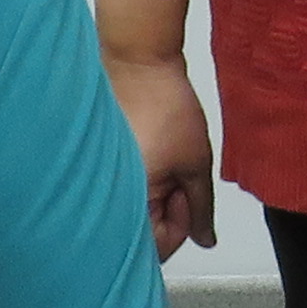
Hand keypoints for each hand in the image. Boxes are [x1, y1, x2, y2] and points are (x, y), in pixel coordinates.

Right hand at [106, 49, 216, 260]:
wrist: (139, 61)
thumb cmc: (162, 102)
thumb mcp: (196, 162)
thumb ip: (202, 208)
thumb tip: (205, 237)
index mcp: (129, 200)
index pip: (159, 246)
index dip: (184, 221)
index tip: (189, 193)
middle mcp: (107, 195)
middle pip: (144, 232)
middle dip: (168, 208)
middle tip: (176, 172)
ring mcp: (102, 180)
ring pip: (135, 210)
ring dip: (155, 191)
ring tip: (162, 156)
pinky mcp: (101, 164)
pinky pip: (124, 188)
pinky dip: (141, 177)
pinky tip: (149, 151)